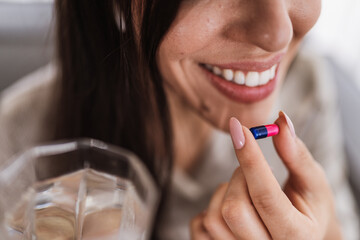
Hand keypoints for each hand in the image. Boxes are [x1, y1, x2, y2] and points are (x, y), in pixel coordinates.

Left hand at [191, 111, 341, 239]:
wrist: (298, 237)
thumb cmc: (308, 208)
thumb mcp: (312, 183)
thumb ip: (297, 156)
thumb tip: (281, 121)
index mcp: (297, 235)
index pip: (266, 196)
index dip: (250, 158)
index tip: (239, 128)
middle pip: (234, 209)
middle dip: (239, 177)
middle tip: (252, 171)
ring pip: (214, 216)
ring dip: (225, 191)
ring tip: (245, 190)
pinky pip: (199, 225)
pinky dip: (210, 208)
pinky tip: (232, 206)